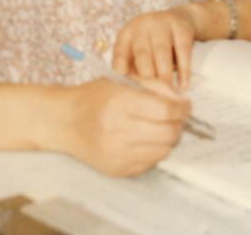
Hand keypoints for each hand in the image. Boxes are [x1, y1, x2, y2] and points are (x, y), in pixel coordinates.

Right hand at [59, 79, 189, 176]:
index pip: (164, 110)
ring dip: (167, 138)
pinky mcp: (118, 170)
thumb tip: (183, 102)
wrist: (64, 122)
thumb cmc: (93, 97)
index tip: (186, 106)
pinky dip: (154, 150)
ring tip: (159, 127)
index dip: (182, 108)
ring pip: (163, 150)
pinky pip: (150, 163)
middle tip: (175, 118)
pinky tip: (144, 139)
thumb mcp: (121, 80)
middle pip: (168, 133)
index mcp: (119, 103)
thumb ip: (155, 86)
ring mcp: (117, 154)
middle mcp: (117, 130)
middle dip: (178, 124)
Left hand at [112, 5, 201, 86]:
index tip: (126, 87)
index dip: (122, 70)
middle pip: (142, 54)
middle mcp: (142, 26)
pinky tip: (184, 85)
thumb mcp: (139, 49)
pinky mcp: (181, 28)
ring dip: (165, 75)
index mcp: (127, 34)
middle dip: (147, 76)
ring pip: (162, 53)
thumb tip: (132, 92)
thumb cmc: (154, 43)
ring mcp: (162, 25)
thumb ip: (133, 67)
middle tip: (152, 96)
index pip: (120, 53)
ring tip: (168, 93)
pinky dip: (184, 70)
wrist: (180, 18)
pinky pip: (183, 51)